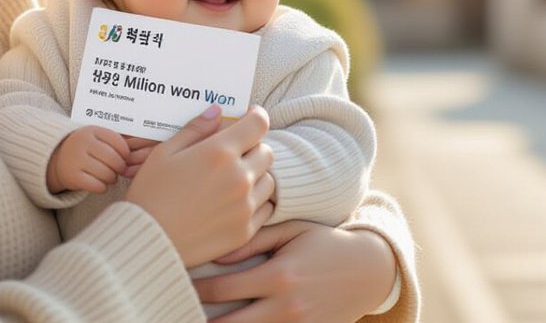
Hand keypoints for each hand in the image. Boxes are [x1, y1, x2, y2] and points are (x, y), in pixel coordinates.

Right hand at [46, 125, 130, 193]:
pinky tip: (100, 184)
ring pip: (107, 174)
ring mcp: (76, 159)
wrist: (58, 159)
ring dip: (112, 179)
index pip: (118, 142)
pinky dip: (102, 188)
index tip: (125, 158)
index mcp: (92, 130)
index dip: (126, 153)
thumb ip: (117, 139)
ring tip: (110, 177)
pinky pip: (97, 186)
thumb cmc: (87, 149)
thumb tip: (145, 143)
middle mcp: (82, 142)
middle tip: (119, 170)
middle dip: (120, 168)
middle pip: (114, 159)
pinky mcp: (72, 176)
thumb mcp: (98, 137)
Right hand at [126, 105, 274, 267]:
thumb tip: (217, 111)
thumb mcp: (164, 153)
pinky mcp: (246, 230)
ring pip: (268, 180)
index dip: (256, 116)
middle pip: (267, 151)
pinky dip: (256, 201)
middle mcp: (239, 177)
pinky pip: (265, 208)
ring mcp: (245, 206)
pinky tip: (234, 202)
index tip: (249, 118)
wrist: (147, 241)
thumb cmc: (151, 194)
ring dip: (256, 174)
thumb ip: (195, 129)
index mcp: (219, 153)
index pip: (259, 123)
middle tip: (235, 153)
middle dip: (254, 146)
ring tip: (232, 180)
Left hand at [193, 221, 397, 322]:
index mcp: (280, 275)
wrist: (369, 270)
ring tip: (195, 321)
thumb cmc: (324, 243)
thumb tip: (216, 252)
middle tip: (176, 309)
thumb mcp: (292, 231)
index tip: (176, 281)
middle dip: (200, 319)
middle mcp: (287, 306)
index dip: (197, 289)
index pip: (225, 288)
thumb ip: (254, 240)